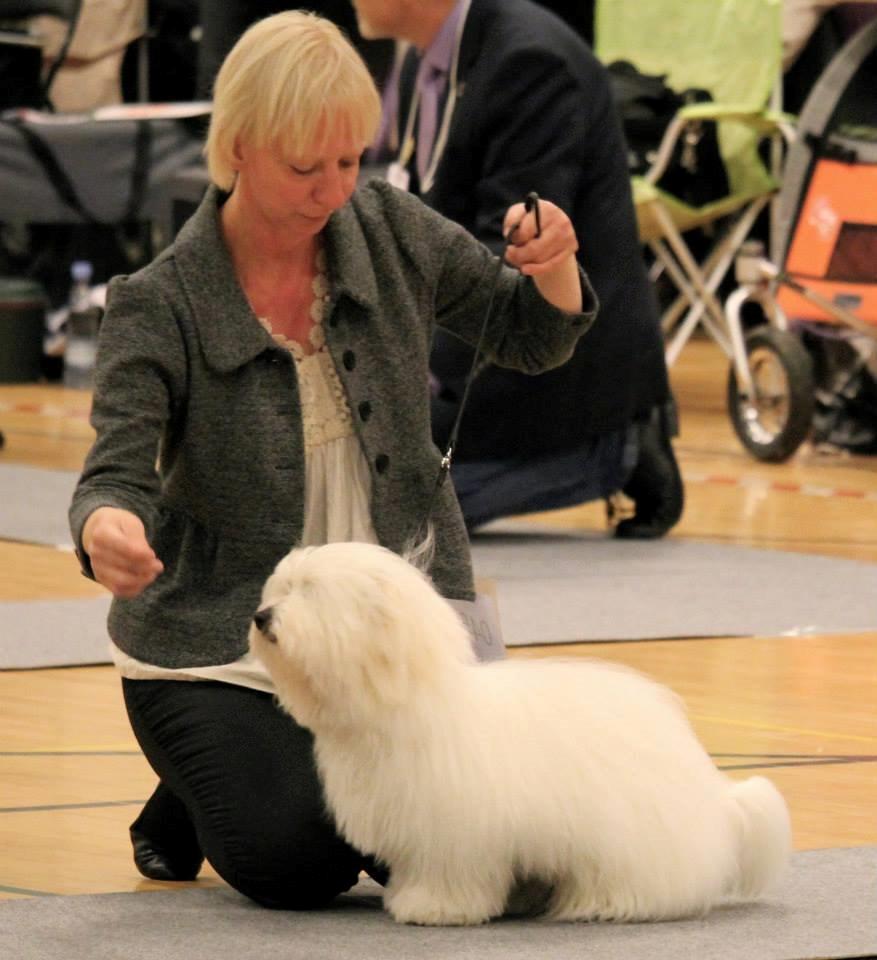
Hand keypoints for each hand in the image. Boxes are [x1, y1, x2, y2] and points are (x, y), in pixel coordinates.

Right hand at [82, 507, 163, 597]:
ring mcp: (96, 567)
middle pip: (123, 566)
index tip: (152, 555)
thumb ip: (138, 540)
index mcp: (102, 534)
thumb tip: (148, 558)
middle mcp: (95, 552)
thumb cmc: (121, 527)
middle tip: (158, 566)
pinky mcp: (101, 579)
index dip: (141, 554)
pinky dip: (135, 589)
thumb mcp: (131, 524)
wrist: (103, 531)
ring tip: (153, 574)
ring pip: (120, 582)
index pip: (123, 548)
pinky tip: (144, 580)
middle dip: (145, 568)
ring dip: (141, 580)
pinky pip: (118, 591)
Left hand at [502, 199, 581, 313]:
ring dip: (525, 262)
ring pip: (541, 259)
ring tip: (519, 258)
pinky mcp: (571, 248)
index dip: (515, 240)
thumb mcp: (517, 215)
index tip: (510, 242)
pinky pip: (550, 265)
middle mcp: (561, 221)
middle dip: (518, 255)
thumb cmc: (529, 220)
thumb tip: (509, 234)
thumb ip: (511, 221)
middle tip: (509, 255)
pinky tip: (525, 269)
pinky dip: (535, 270)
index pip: (526, 232)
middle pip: (534, 249)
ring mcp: (568, 236)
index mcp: (546, 209)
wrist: (550, 225)